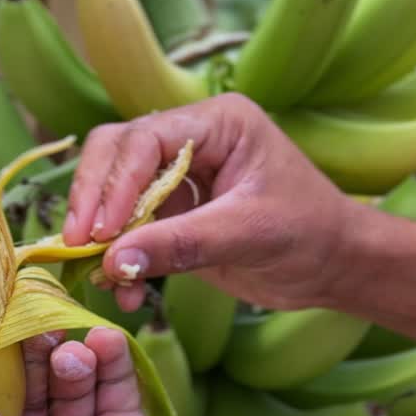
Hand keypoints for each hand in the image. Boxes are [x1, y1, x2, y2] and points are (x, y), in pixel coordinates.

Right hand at [62, 93, 349, 311]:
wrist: (336, 266)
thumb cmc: (310, 233)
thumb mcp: (249, 234)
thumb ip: (183, 244)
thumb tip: (114, 261)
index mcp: (218, 122)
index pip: (144, 138)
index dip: (114, 183)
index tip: (99, 230)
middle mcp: (193, 141)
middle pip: (116, 155)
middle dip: (94, 201)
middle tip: (79, 245)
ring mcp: (180, 178)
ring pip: (115, 194)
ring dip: (103, 236)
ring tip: (103, 277)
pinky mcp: (175, 216)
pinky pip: (131, 231)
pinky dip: (122, 260)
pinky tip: (126, 293)